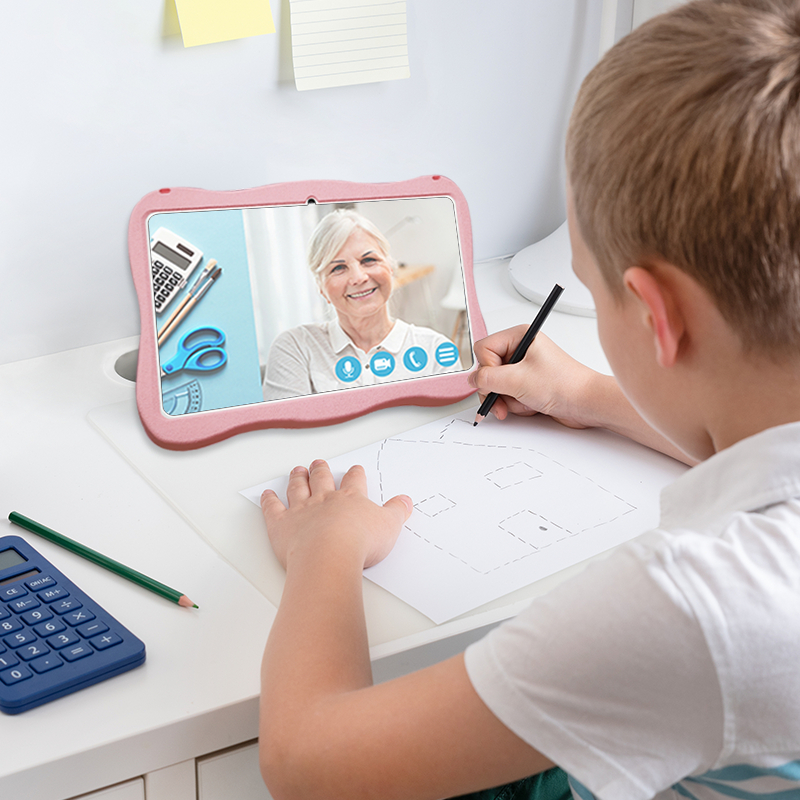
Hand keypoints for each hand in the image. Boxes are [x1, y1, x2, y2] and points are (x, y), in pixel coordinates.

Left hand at [260, 460, 412, 570]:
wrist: (329, 556)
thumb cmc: (358, 543)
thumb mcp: (389, 526)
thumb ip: (397, 512)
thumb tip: (405, 501)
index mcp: (350, 499)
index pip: (354, 481)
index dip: (355, 474)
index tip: (355, 469)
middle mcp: (324, 500)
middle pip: (322, 479)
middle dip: (321, 470)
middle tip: (319, 463)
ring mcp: (301, 510)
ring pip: (298, 488)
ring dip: (297, 478)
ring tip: (297, 471)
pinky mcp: (282, 525)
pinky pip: (273, 508)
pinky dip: (269, 501)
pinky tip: (267, 494)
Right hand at [469, 329, 601, 428]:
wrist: (587, 404)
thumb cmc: (564, 385)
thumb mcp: (518, 380)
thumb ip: (488, 379)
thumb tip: (472, 379)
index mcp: (520, 337)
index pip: (484, 349)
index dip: (487, 368)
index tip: (499, 381)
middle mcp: (521, 350)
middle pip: (488, 369)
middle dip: (495, 389)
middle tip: (502, 400)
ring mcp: (525, 369)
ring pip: (497, 385)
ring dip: (507, 399)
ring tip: (524, 403)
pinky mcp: (529, 384)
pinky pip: (509, 395)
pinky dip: (516, 404)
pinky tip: (530, 405)